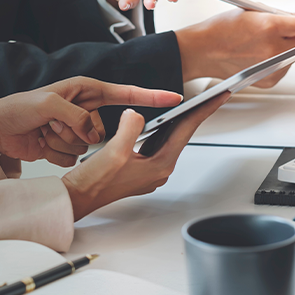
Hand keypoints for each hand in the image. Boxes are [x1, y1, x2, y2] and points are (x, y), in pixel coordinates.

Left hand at [0, 77, 181, 165]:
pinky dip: (58, 154)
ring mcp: (77, 130)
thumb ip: (78, 117)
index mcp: (86, 91)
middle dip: (80, 132)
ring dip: (65, 143)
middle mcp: (84, 110)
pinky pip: (77, 156)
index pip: (126, 94)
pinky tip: (43, 144)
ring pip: (91, 145)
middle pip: (105, 128)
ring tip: (44, 133)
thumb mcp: (49, 104)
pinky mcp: (69, 146)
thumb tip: (93, 134)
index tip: (173, 98)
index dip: (151, 97)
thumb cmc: (17, 108)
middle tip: (53, 125)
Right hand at [60, 93, 228, 220]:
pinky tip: (158, 121)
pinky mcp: (139, 168)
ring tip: (190, 104)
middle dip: (195, 114)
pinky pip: (154, 144)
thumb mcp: (114, 151)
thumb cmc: (94, 183)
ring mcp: (150, 170)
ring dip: (177, 121)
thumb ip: (130, 127)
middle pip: (181, 134)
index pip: (186, 130)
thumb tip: (137, 114)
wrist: (76, 198)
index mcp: (160, 165)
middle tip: (210, 96)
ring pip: (168, 139)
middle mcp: (159, 169)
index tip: (218, 97)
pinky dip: (159, 130)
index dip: (203, 110)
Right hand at [174, 9, 294, 86]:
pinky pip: (287, 66)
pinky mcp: (269, 80)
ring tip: (277, 37)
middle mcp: (273, 50)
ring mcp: (271, 68)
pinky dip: (284, 57)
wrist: (201, 51)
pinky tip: (269, 51)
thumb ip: (286, 15)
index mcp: (269, 27)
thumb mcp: (255, 12)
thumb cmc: (223, 28)